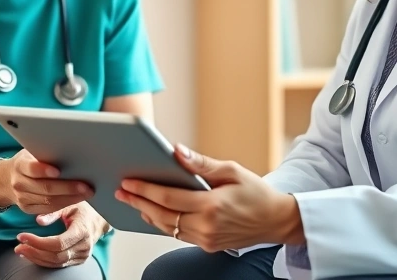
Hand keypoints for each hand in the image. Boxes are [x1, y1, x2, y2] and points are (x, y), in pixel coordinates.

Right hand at [0, 149, 92, 214]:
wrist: (7, 179)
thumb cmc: (28, 160)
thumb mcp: (31, 152)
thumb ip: (45, 153)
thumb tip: (70, 149)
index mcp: (19, 165)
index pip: (31, 168)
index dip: (44, 170)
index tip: (58, 170)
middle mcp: (19, 183)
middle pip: (45, 188)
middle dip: (68, 188)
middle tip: (86, 186)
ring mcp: (22, 198)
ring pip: (49, 201)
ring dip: (70, 198)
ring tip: (87, 193)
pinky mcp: (28, 208)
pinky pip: (48, 209)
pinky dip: (64, 204)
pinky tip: (77, 199)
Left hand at [15, 202, 107, 267]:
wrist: (99, 219)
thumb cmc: (83, 209)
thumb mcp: (70, 204)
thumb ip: (54, 211)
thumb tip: (38, 220)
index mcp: (82, 231)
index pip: (58, 243)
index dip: (38, 242)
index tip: (22, 236)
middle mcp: (84, 246)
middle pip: (55, 256)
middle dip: (34, 251)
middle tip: (18, 244)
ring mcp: (82, 255)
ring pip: (55, 263)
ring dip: (36, 258)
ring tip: (21, 250)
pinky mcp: (78, 260)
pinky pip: (58, 264)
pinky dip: (43, 260)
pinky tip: (32, 254)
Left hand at [114, 144, 303, 251]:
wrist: (275, 220)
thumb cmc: (256, 192)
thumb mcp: (232, 171)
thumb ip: (202, 164)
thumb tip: (177, 151)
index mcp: (212, 206)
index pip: (169, 197)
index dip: (145, 189)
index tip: (128, 182)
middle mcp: (206, 226)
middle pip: (162, 215)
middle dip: (139, 202)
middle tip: (121, 191)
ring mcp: (206, 239)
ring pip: (167, 228)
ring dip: (147, 214)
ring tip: (132, 201)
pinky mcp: (207, 245)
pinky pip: (177, 234)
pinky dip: (162, 223)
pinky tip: (152, 212)